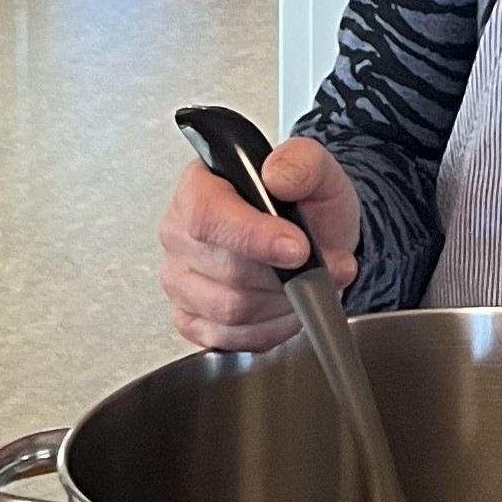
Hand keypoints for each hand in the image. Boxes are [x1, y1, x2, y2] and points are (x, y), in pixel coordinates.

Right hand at [158, 136, 361, 350]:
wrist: (312, 236)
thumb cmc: (305, 202)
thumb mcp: (317, 170)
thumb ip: (303, 163)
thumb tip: (278, 176)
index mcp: (199, 187)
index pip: (208, 216)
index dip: (253, 237)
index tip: (298, 249)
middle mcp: (178, 233)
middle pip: (226, 270)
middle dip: (285, 275)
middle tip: (323, 265)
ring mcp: (179, 279)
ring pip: (230, 310)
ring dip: (283, 303)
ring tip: (309, 284)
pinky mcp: (189, 317)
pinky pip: (228, 338)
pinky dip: (270, 329)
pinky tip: (287, 308)